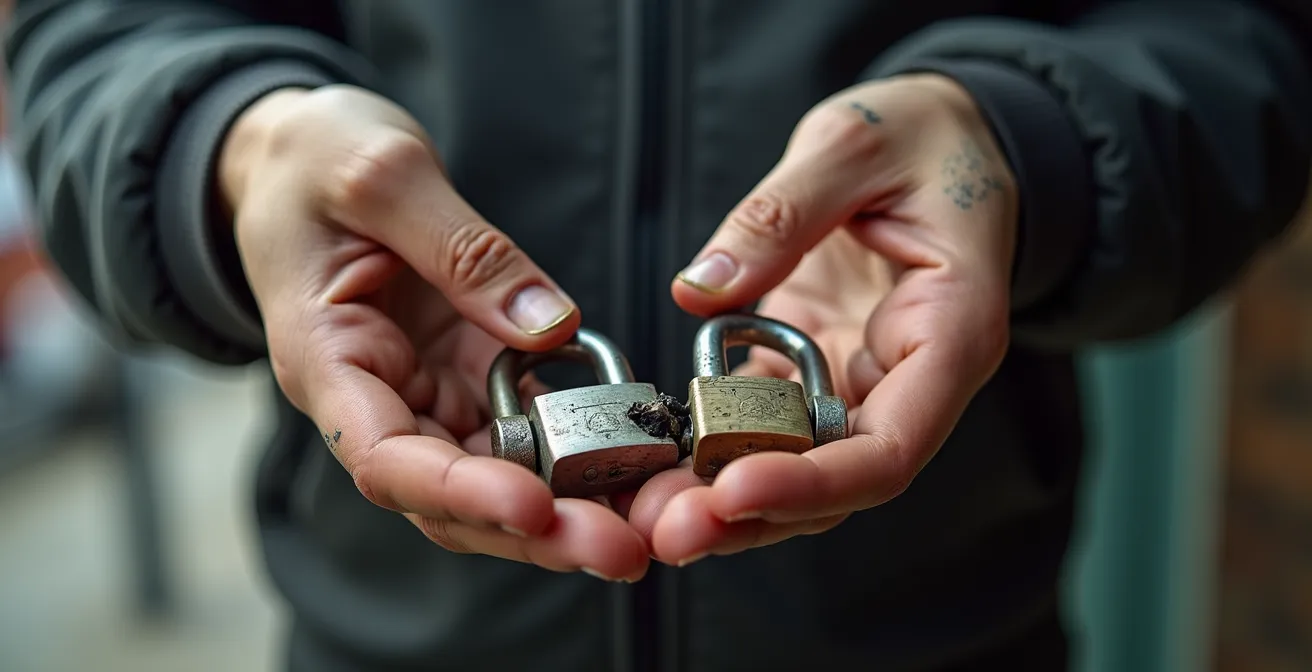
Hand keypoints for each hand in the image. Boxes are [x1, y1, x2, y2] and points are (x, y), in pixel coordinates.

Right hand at [223, 85, 647, 580]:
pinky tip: (642, 464)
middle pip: (451, 498)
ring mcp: (428, 391)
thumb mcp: (380, 176)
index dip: (461, 493)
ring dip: (570, 509)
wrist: (298, 159)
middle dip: (536, 530)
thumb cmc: (314, 162)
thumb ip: (461, 248)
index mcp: (327, 360)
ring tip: (648, 524)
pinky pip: (529, 428)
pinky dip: (582, 451)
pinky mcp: (470, 374)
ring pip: (497, 478)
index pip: (384, 461)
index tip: (535, 507)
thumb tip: (551, 326)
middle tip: (624, 550)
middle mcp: (378, 397)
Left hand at [629, 74, 1017, 564]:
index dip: (813, 483)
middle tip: (665, 532)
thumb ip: (782, 212)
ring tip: (645, 514)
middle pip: (838, 480)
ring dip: (723, 497)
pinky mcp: (817, 363)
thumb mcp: (854, 143)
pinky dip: (713, 445)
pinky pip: (766, 421)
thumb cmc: (924, 134)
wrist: (946, 135)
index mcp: (951, 331)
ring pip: (798, 466)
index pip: (891, 449)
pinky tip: (652, 459)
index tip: (731, 493)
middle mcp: (911, 376)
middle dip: (754, 515)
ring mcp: (861, 376)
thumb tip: (699, 292)